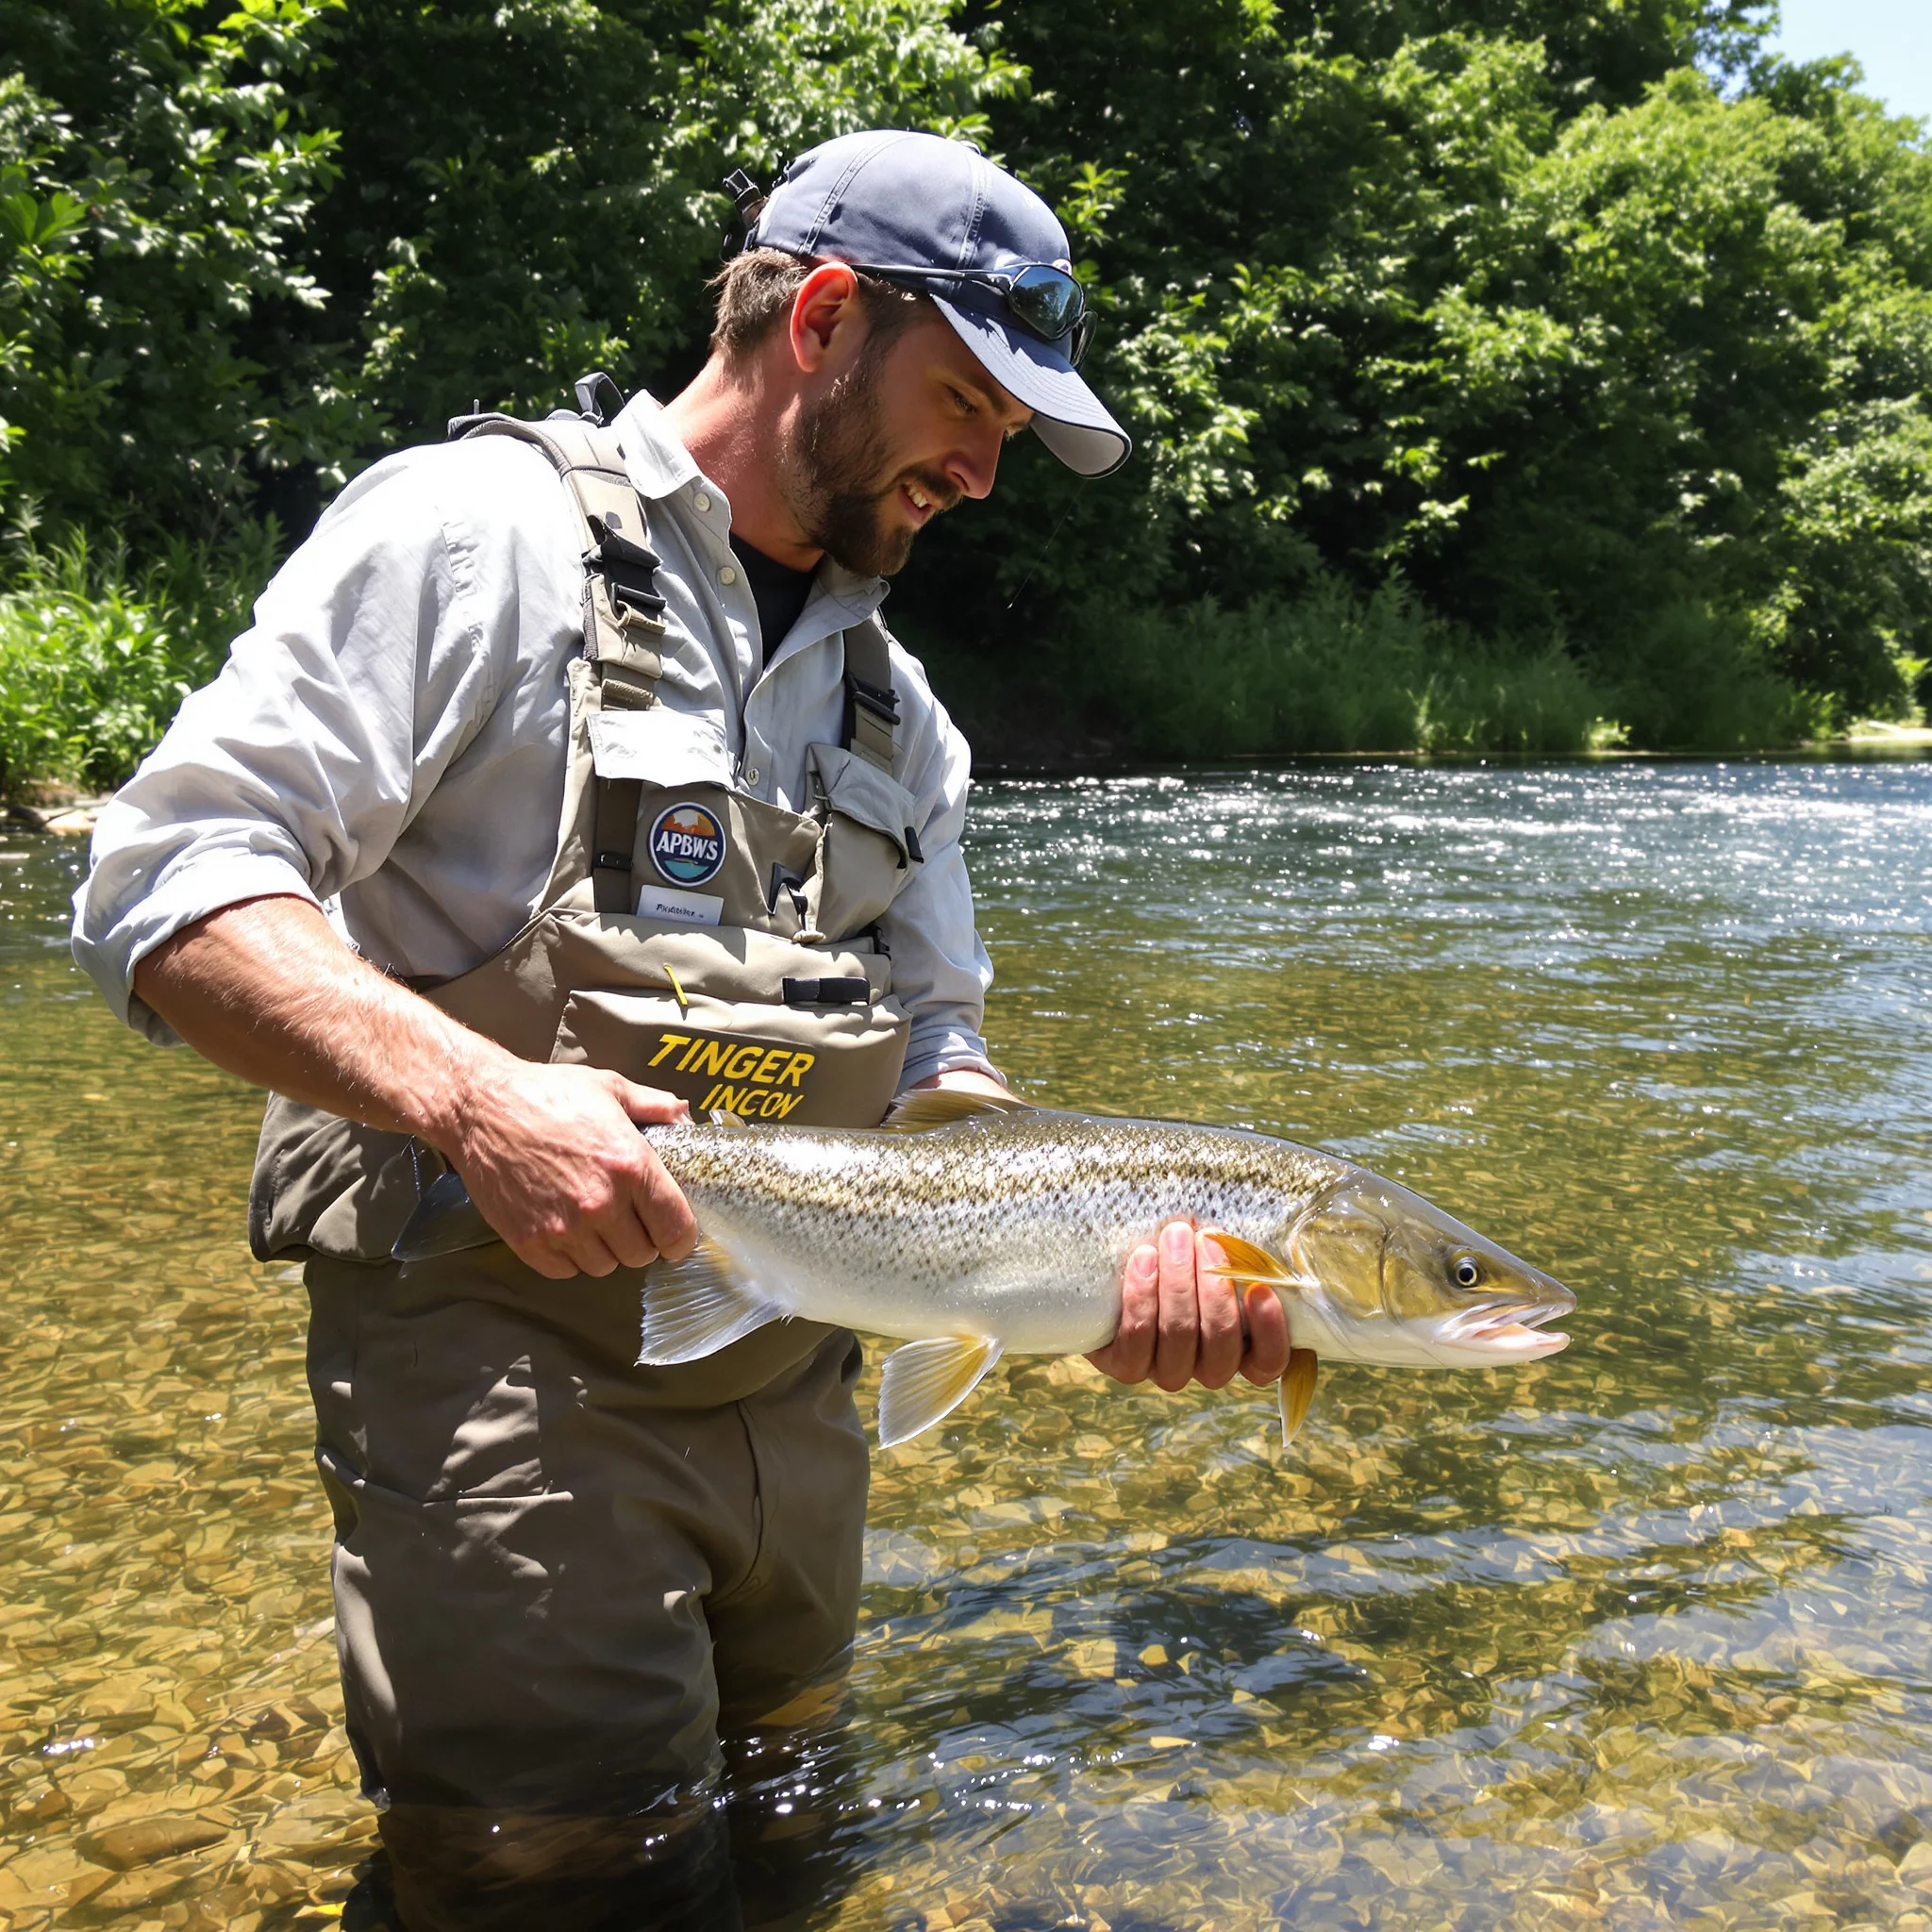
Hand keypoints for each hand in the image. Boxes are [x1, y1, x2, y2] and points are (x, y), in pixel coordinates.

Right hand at [446, 1060, 697, 1280]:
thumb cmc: (546, 1092)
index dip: (681, 1238)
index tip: (675, 1235)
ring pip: (604, 1266)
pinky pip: (565, 1271)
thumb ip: (653, 1105)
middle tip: (629, 1220)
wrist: (479, 1107)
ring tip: (594, 1221)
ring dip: (605, 1249)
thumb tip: (684, 1115)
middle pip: (641, 1255)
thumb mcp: (609, 1087)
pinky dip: (569, 1257)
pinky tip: (565, 1228)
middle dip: (642, 1240)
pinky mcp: (528, 1241)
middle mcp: (601, 1203)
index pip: (676, 1229)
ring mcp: (563, 1227)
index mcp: (631, 1166)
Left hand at [1088, 1218, 1291, 1390]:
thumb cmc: (1191, 1249)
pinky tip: (1145, 1258)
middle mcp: (1207, 1366)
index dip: (1269, 1332)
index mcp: (1243, 1348)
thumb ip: (1242, 1253)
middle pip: (1221, 1348)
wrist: (1131, 1255)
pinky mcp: (1126, 1363)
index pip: (1267, 1362)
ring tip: (1175, 1237)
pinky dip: (1141, 1299)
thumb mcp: (1221, 1248)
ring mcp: (1167, 1368)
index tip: (1261, 1289)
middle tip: (1206, 1240)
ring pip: (1179, 1340)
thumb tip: (1249, 1238)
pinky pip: (1135, 1344)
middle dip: (1214, 1291)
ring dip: (1178, 1285)